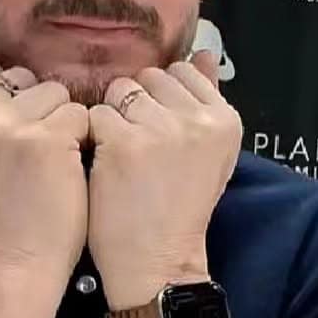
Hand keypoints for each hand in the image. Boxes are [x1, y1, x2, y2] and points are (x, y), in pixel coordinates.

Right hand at [0, 60, 90, 280]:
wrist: (12, 258)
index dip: (10, 98)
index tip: (10, 134)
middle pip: (24, 78)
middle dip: (35, 107)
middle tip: (30, 153)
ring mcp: (7, 124)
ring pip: (55, 93)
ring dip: (61, 122)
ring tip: (48, 161)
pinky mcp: (47, 138)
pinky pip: (81, 116)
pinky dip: (81, 140)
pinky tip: (66, 170)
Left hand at [86, 51, 242, 306]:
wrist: (159, 263)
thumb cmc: (180, 208)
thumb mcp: (209, 153)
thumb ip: (207, 98)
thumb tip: (205, 54)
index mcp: (224, 119)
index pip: (181, 72)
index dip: (161, 100)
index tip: (161, 135)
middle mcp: (199, 119)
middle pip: (147, 79)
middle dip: (136, 107)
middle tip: (142, 153)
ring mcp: (162, 129)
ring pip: (118, 93)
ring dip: (112, 121)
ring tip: (124, 161)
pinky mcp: (124, 142)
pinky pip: (94, 116)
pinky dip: (93, 140)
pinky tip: (106, 169)